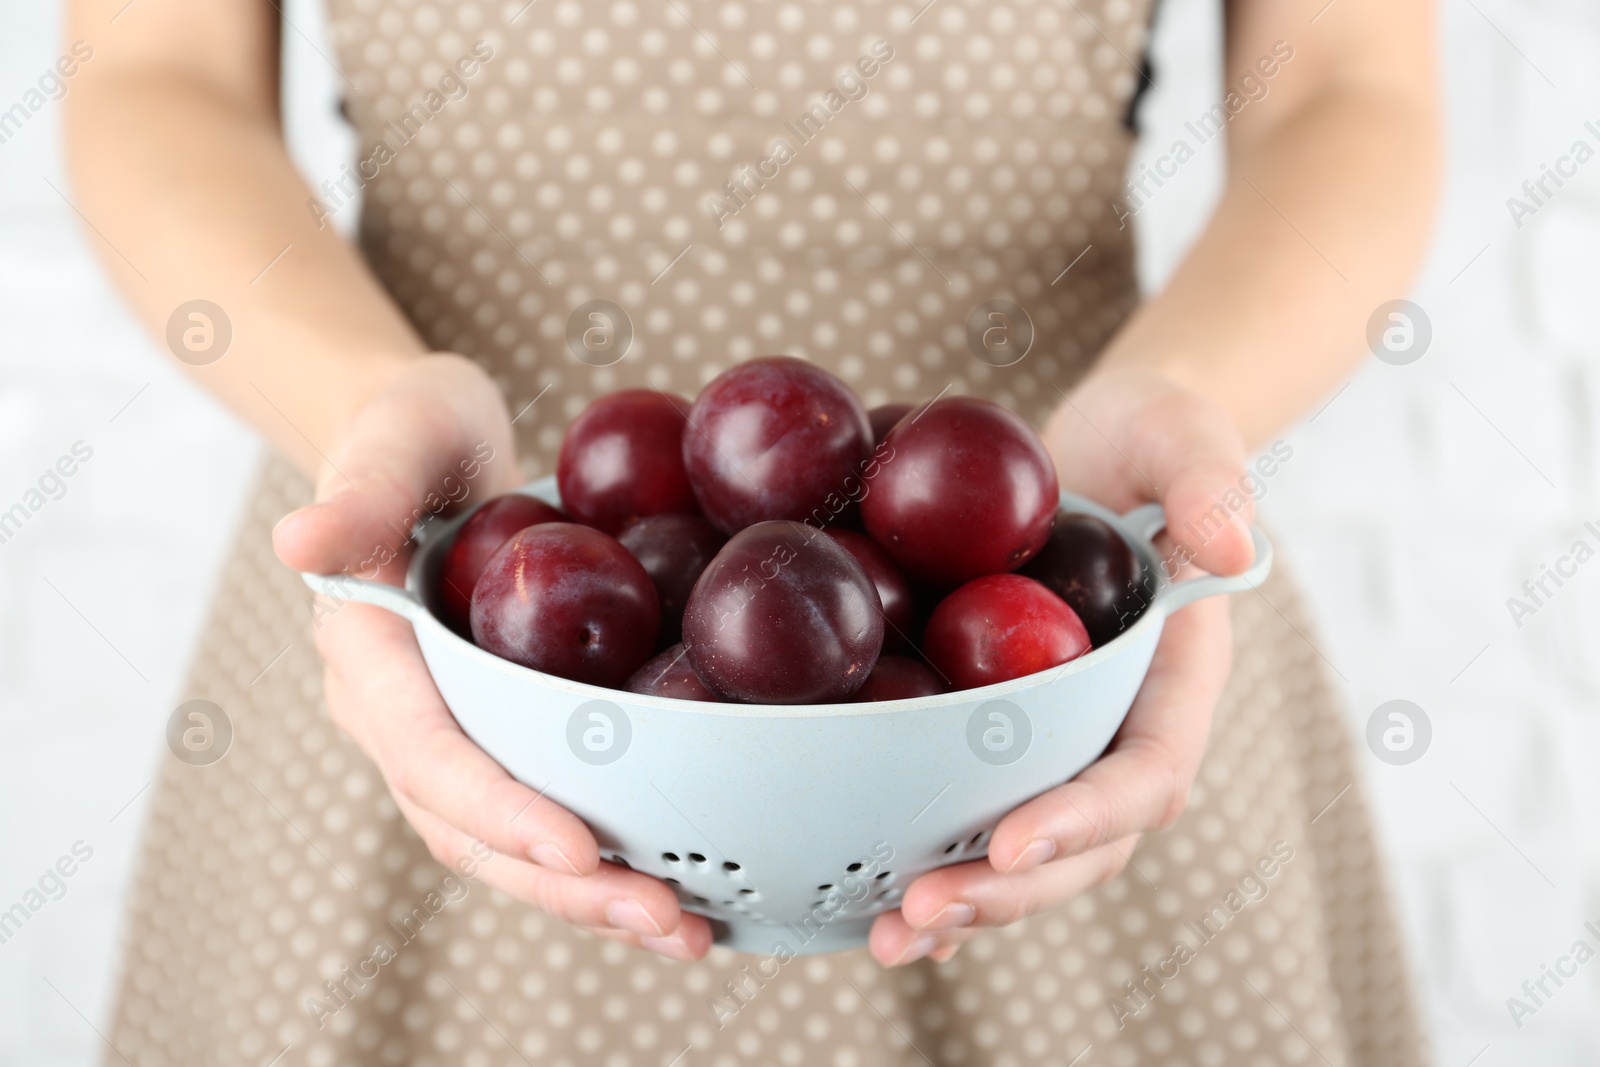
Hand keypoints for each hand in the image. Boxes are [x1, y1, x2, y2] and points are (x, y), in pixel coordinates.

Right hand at [272, 355, 711, 960]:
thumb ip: (356, 494)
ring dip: (594, 896)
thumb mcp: (388, 440)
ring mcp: (452, 732)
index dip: (499, 810)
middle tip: (664, 919)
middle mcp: (402, 716)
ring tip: (686, 930)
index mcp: (370, 658)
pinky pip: (545, 810)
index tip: (580, 849)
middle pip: (474, 828)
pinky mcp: (502, 731)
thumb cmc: (405, 432)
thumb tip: (298, 541)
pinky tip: (683, 880)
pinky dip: (605, 856)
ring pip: (510, 842)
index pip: (429, 753)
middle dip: (566, 885)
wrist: (427, 447)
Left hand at [868, 365, 1255, 965]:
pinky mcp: (1004, 737)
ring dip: (961, 903)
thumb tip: (1231, 543)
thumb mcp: (1185, 433)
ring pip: (1023, 854)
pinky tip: (863, 893)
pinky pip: (973, 812)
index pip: (1144, 773)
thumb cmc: (1153, 437)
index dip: (1084, 818)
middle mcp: (1119, 730)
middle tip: (918, 910)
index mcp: (1173, 681)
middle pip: (1081, 846)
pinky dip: (927, 857)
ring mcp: (1062, 743)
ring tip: (885, 934)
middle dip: (1005, 890)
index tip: (1011, 842)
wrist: (1100, 450)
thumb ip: (1213, 479)